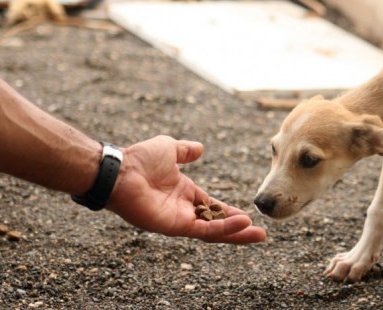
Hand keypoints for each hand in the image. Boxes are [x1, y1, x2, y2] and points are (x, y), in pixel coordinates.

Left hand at [106, 135, 266, 243]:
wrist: (121, 170)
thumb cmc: (140, 159)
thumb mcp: (169, 148)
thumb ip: (185, 151)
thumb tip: (200, 148)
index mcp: (183, 193)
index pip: (212, 207)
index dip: (230, 212)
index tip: (249, 216)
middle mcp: (182, 210)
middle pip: (216, 224)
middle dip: (238, 230)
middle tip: (260, 234)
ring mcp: (179, 220)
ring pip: (213, 231)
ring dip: (236, 233)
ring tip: (258, 234)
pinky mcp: (175, 226)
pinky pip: (204, 230)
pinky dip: (223, 228)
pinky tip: (242, 224)